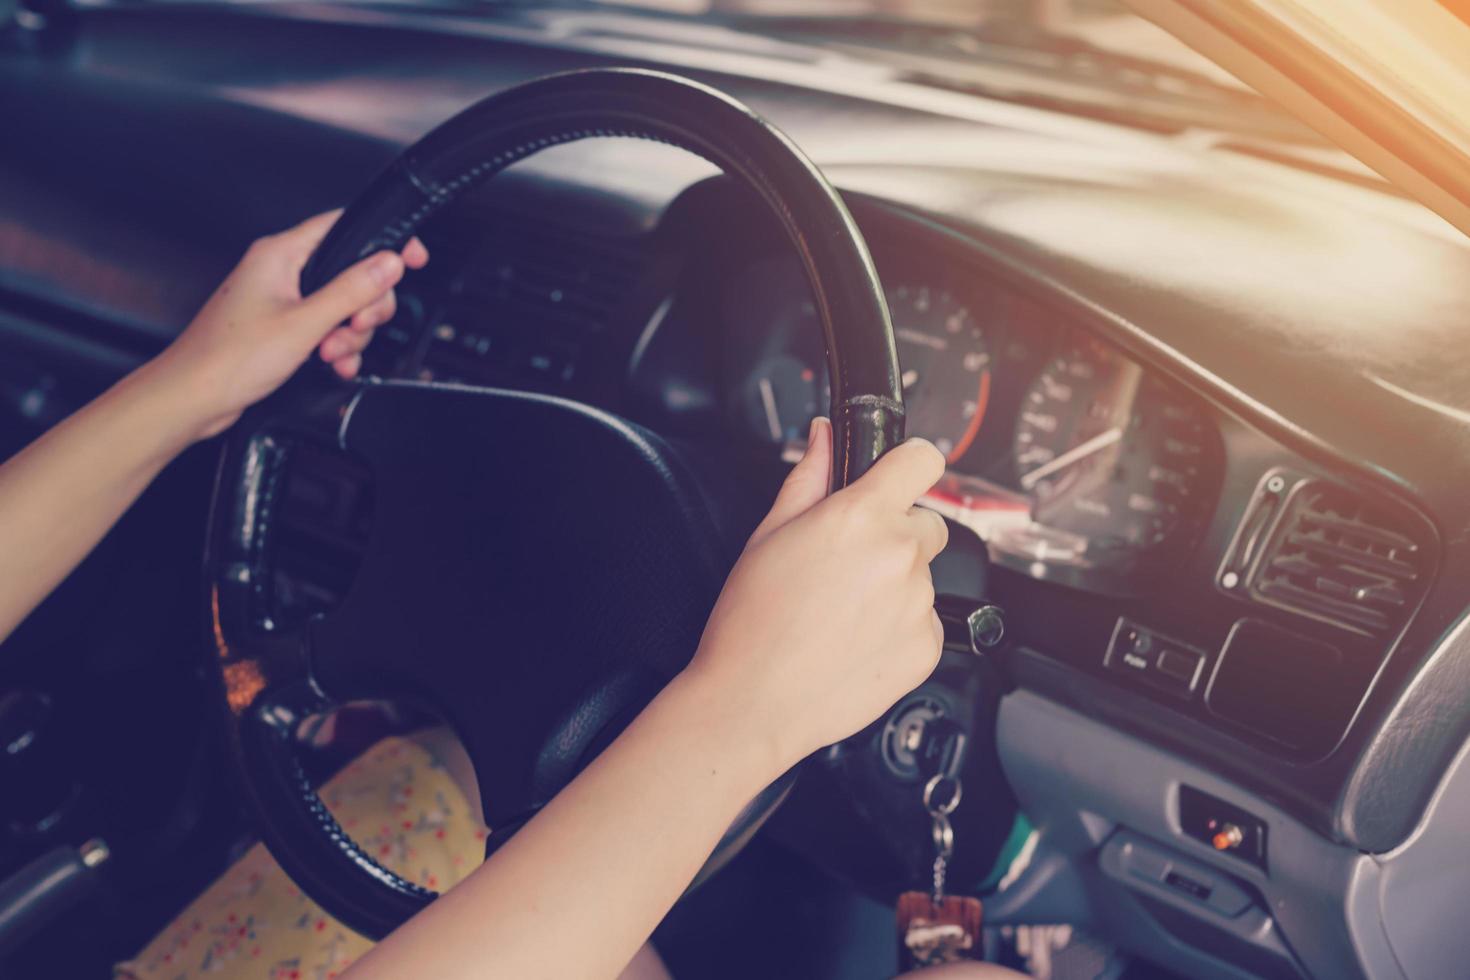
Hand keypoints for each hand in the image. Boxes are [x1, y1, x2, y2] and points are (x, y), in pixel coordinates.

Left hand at [150, 210, 428, 439]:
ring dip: (348, 334)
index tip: (411, 257)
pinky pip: (326, 329)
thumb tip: (388, 263)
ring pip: (342, 307)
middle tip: (354, 328)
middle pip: (351, 273)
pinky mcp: (282, 328)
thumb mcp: (305, 324)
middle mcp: (280, 272)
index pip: (344, 226)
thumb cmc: (227, 359)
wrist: (192, 399)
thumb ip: (351, 290)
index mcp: (280, 254)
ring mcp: (281, 301)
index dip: (382, 241)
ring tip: (331, 354)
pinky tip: (332, 365)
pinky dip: (336, 347)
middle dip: (363, 308)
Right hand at [683, 417, 948, 774]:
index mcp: (861, 517)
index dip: (909, 463)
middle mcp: (899, 556)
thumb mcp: (769, 533)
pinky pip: (925, 621)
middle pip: (926, 522)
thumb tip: (825, 437)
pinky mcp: (927, 648)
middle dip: (896, 533)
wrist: (754, 702)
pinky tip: (856, 638)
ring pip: (923, 575)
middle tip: (849, 562)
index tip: (898, 475)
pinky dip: (899, 627)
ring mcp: (918, 605)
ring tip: (843, 610)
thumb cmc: (752, 622)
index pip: (922, 460)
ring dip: (895, 584)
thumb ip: (809, 476)